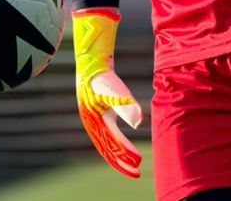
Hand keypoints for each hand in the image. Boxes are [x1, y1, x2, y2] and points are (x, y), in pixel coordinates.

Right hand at [72, 8, 142, 176]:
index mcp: (95, 121)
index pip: (112, 144)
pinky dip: (116, 141)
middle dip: (121, 161)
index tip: (139, 163)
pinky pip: (107, 132)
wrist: (90, 60)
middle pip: (108, 148)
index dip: (125, 155)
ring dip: (119, 153)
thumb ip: (126, 106)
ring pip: (107, 142)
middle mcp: (93, 122)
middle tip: (137, 171)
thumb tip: (140, 123)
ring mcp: (95, 117)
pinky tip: (124, 144)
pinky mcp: (99, 110)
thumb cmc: (102, 75)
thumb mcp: (115, 91)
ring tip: (132, 161)